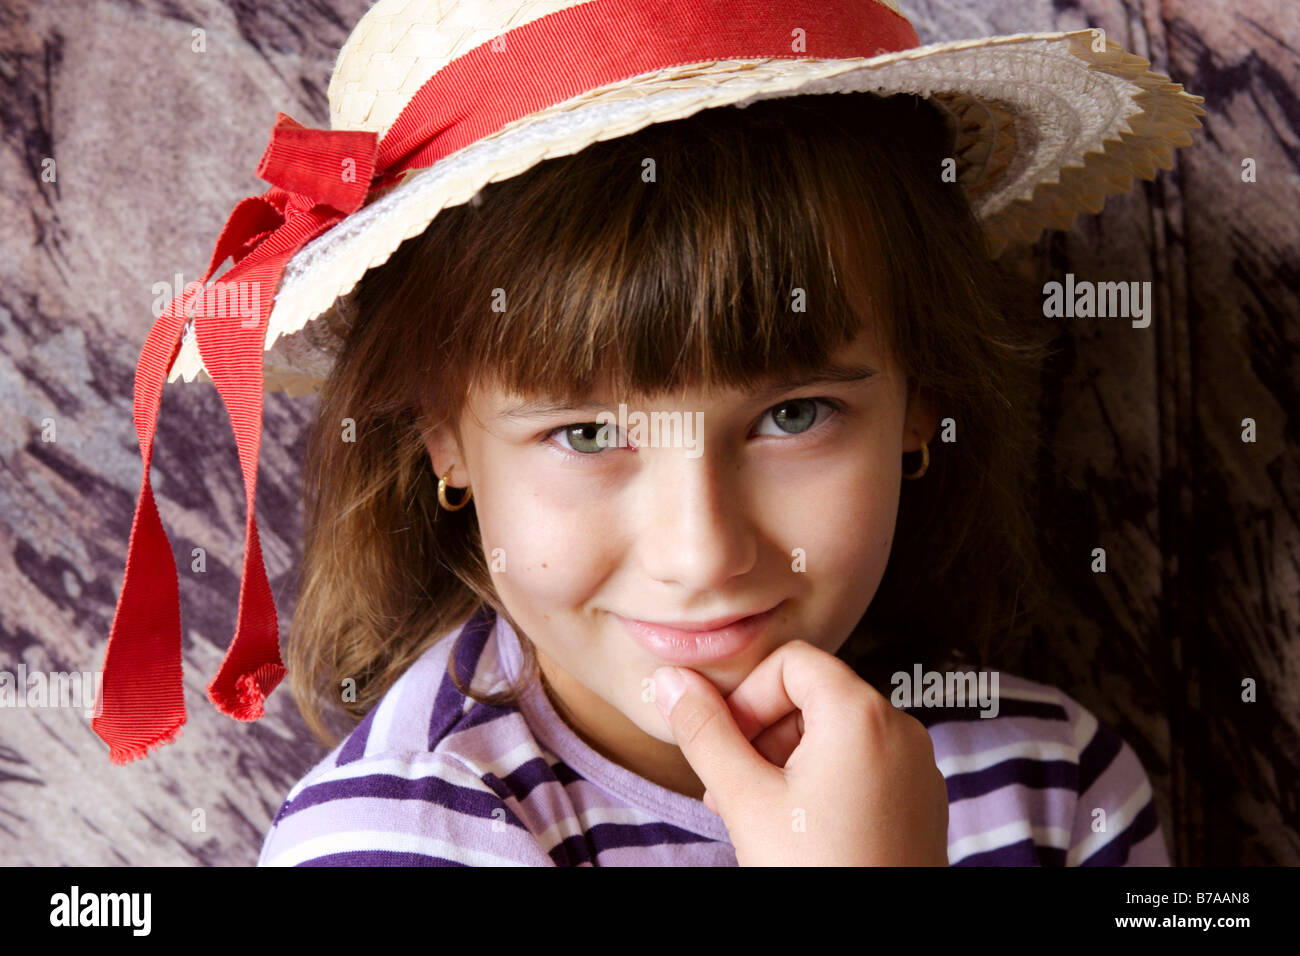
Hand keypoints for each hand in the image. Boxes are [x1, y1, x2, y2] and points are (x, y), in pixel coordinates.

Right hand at [653, 639, 949, 865]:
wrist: (876, 949)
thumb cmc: (815, 873)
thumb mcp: (744, 798)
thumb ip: (704, 732)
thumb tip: (673, 679)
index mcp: (862, 713)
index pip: (791, 662)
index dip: (748, 698)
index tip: (726, 747)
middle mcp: (901, 729)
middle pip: (814, 697)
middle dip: (763, 735)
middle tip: (731, 789)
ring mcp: (918, 768)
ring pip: (837, 736)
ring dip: (787, 763)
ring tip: (758, 816)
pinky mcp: (922, 804)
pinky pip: (865, 768)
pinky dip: (825, 785)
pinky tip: (799, 832)